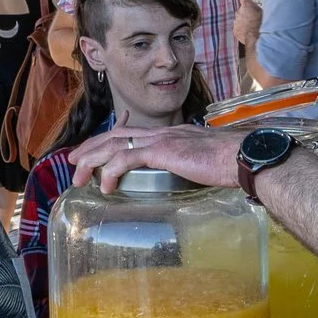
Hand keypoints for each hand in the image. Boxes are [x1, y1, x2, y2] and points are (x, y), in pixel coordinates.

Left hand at [72, 123, 245, 192]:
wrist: (243, 156)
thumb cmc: (231, 162)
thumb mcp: (204, 161)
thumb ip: (191, 164)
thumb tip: (188, 175)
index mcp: (171, 134)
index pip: (131, 132)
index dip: (108, 141)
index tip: (93, 152)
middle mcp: (163, 132)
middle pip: (116, 134)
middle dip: (90, 148)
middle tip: (73, 163)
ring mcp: (162, 140)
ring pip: (115, 144)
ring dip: (93, 160)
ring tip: (79, 177)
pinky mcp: (163, 151)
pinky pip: (127, 159)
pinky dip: (111, 171)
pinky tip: (105, 185)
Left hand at [233, 0, 262, 49]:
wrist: (255, 37)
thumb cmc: (260, 24)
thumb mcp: (262, 12)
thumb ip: (255, 7)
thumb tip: (255, 5)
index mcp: (245, 5)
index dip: (247, 2)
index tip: (249, 3)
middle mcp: (238, 12)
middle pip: (241, 10)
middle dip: (245, 13)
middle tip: (252, 17)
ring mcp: (236, 21)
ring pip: (239, 20)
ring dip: (243, 22)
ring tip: (251, 26)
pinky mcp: (235, 30)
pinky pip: (238, 28)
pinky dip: (242, 29)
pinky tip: (248, 31)